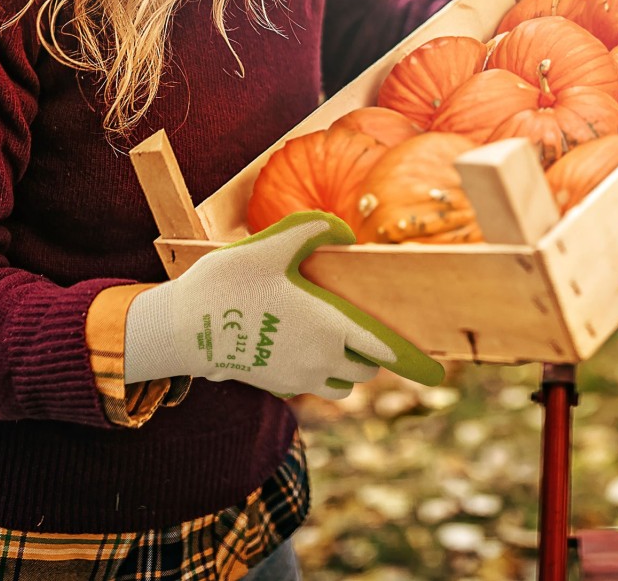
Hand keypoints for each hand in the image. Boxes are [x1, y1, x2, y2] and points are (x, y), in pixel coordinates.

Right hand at [121, 212, 434, 395]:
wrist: (180, 329)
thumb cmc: (225, 285)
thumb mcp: (267, 247)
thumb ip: (308, 232)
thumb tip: (343, 230)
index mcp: (326, 326)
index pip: (381, 348)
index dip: (410, 359)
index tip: (437, 371)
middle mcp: (319, 358)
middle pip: (366, 369)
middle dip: (371, 353)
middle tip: (364, 332)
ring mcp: (298, 377)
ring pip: (344, 384)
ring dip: (348, 368)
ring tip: (335, 341)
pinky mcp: (278, 386)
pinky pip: (316, 387)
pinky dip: (321, 374)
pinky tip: (301, 347)